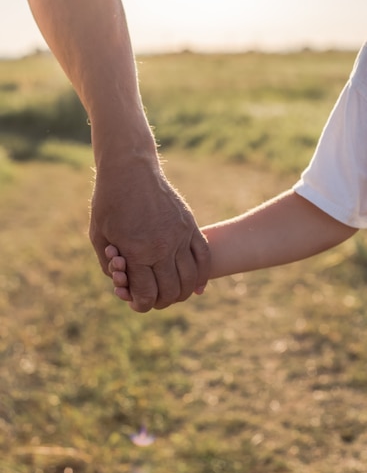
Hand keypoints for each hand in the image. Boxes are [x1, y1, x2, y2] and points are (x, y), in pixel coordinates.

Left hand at [89, 157, 209, 311]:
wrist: (130, 169)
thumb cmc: (109, 202)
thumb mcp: (98, 236)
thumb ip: (109, 266)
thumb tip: (125, 285)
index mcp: (136, 252)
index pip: (146, 295)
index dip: (139, 304)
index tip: (135, 301)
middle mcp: (162, 247)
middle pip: (171, 292)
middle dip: (159, 302)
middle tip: (152, 298)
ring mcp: (180, 236)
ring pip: (190, 280)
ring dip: (181, 293)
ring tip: (171, 292)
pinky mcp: (190, 226)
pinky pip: (204, 259)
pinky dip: (201, 277)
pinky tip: (196, 286)